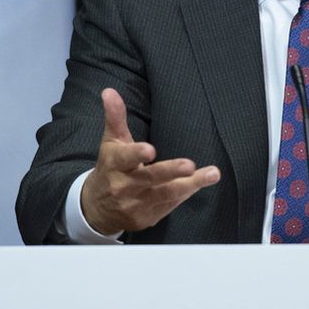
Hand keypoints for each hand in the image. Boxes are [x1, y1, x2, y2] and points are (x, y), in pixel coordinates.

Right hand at [80, 88, 220, 234]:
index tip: (150, 150)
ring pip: (166, 194)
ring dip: (190, 185)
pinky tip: (200, 182)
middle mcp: (125, 186)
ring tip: (212, 174)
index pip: (125, 158)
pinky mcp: (147, 218)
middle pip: (150, 178)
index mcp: (115, 164)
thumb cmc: (110, 168)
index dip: (137, 154)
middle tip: (189, 165)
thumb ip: (115, 117)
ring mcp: (136, 204)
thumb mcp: (111, 142)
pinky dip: (186, 194)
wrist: (96, 208)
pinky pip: (170, 204)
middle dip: (171, 171)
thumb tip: (109, 91)